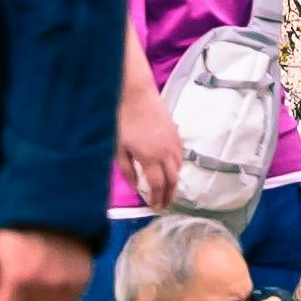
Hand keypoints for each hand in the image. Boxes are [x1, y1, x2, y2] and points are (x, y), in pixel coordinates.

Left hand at [0, 227, 94, 300]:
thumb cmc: (19, 230)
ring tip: (31, 285)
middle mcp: (43, 289)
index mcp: (18, 279)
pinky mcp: (79, 287)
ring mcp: (64, 290)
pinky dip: (51, 299)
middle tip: (12, 291)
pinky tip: (47, 280)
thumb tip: (0, 295)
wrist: (57, 211)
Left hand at [119, 79, 185, 209]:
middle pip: (172, 179)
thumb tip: (135, 187)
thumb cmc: (123, 120)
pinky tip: (172, 168)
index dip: (157, 198)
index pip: (158, 185)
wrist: (136, 94)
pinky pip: (181, 155)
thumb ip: (127, 170)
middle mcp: (165, 152)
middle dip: (169, 194)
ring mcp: (173, 142)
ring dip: (175, 181)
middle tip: (165, 204)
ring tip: (169, 189)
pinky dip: (177, 166)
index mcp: (150, 158)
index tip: (155, 206)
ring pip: (179, 167)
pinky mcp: (175, 133)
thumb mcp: (119, 148)